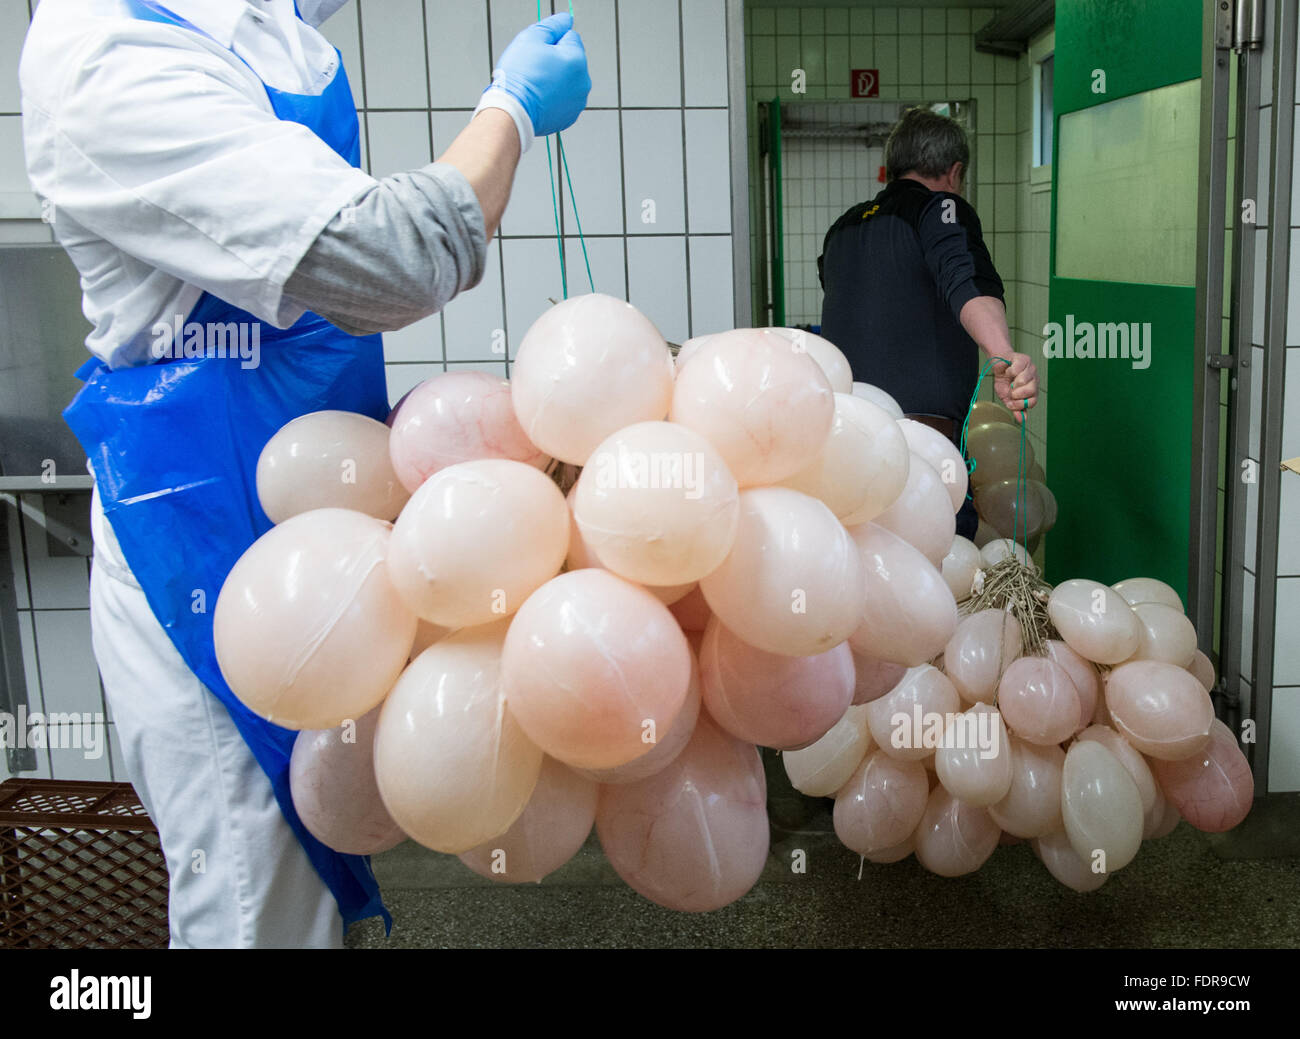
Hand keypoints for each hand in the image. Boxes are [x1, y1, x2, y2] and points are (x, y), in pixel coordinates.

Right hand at [489, 12, 590, 137]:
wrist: (513, 111)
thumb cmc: (520, 77)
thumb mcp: (532, 38)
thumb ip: (552, 25)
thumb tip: (566, 19)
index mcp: (577, 59)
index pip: (569, 36)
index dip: (551, 40)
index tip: (538, 51)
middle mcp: (583, 81)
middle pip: (570, 60)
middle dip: (555, 60)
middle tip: (535, 68)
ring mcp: (578, 101)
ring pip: (567, 80)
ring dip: (555, 79)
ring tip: (536, 84)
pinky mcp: (570, 116)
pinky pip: (563, 99)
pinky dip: (553, 97)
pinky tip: (539, 97)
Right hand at [993, 352, 1037, 423]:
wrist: (998, 366)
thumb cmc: (1004, 381)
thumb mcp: (1007, 398)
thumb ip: (1015, 408)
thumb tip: (1022, 420)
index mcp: (1032, 391)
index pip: (1033, 401)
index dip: (1021, 404)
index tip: (1011, 402)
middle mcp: (1034, 380)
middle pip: (1031, 391)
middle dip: (1016, 393)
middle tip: (1010, 390)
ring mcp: (1031, 369)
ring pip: (1023, 380)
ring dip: (1012, 382)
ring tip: (1010, 380)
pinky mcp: (1024, 360)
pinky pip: (1017, 370)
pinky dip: (1009, 372)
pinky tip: (1008, 371)